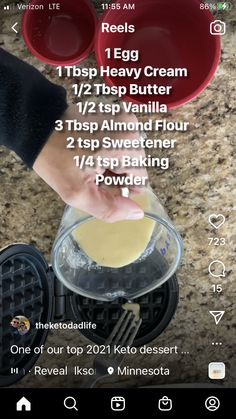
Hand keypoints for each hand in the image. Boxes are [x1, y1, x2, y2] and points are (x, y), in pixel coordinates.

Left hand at [33, 105, 147, 221]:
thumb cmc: (54, 158)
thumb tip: (137, 212)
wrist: (37, 126)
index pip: (140, 182)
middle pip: (135, 168)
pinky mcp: (117, 115)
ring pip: (129, 157)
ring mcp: (124, 118)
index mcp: (126, 145)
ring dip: (111, 164)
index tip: (97, 183)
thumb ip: (109, 208)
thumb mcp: (78, 193)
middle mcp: (131, 128)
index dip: (119, 189)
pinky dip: (108, 151)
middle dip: (115, 175)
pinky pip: (122, 144)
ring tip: (89, 159)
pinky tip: (91, 149)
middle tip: (90, 171)